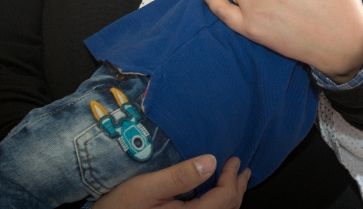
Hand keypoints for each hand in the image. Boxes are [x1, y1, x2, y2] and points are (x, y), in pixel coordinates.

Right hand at [92, 155, 248, 208]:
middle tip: (243, 169)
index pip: (224, 199)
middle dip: (237, 188)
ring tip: (235, 181)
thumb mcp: (146, 186)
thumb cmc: (119, 207)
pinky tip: (215, 194)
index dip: (232, 178)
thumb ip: (180, 176)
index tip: (234, 159)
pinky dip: (218, 204)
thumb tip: (211, 161)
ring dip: (230, 197)